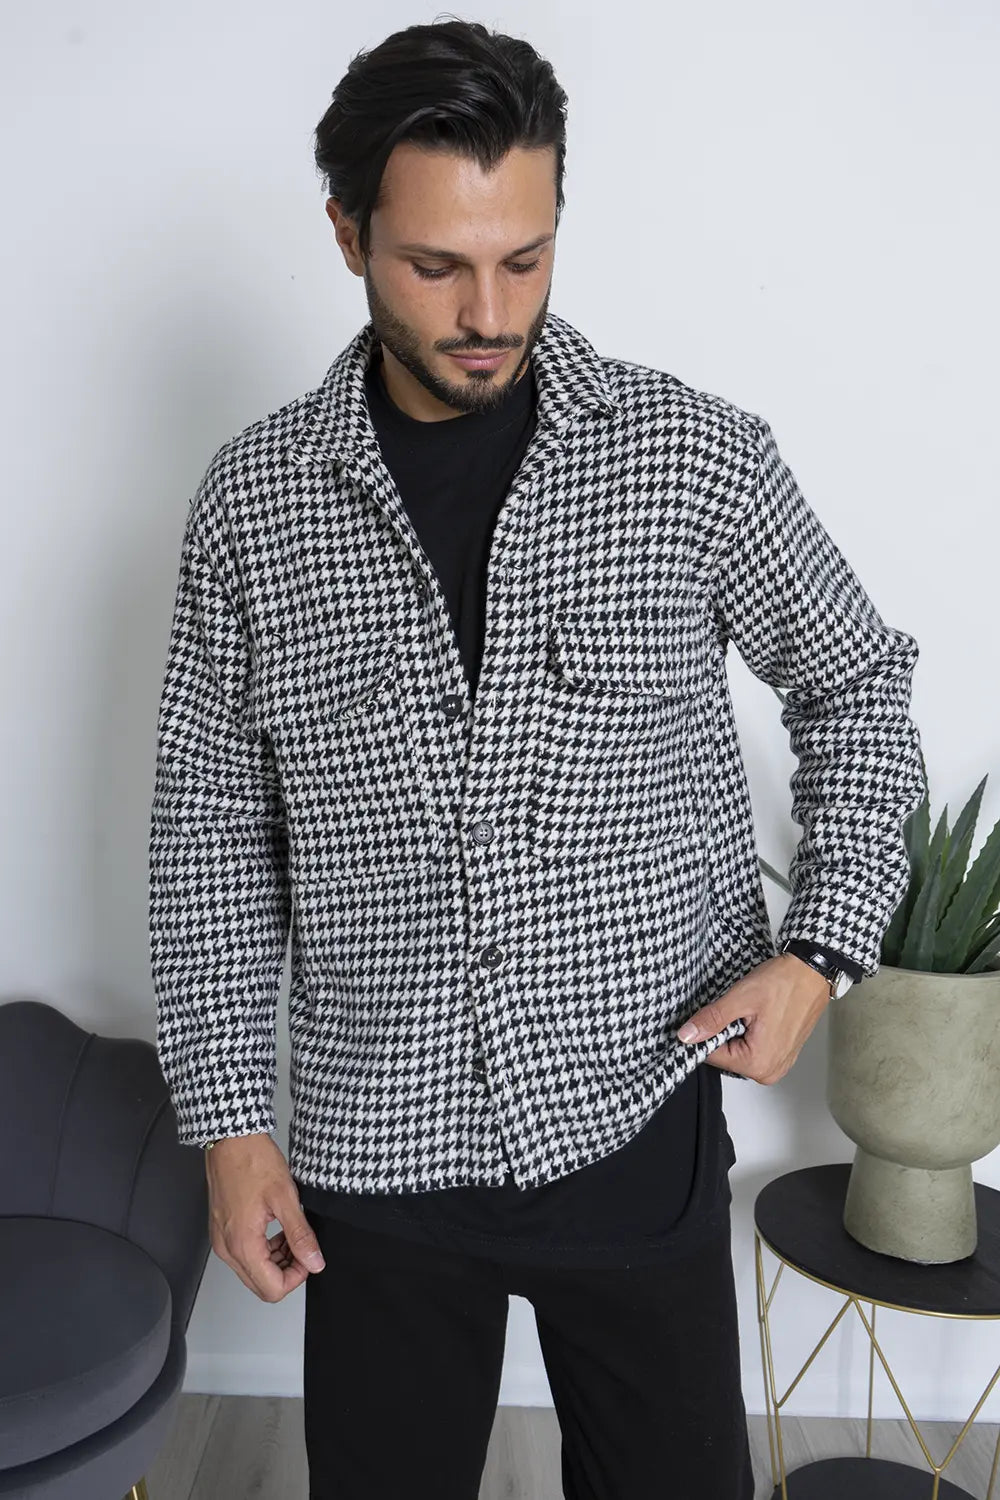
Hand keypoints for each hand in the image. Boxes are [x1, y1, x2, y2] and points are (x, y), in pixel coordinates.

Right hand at [205, 1132, 325, 1301]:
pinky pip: (245, 1256)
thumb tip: (314, 1262)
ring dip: (276, 1261)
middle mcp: (227, 1248)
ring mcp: (222, 1240)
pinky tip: (276, 1230)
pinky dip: (264, 1250)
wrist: (230, 1139)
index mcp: (242, 1243)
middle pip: (261, 1285)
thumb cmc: (252, 1160)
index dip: (296, 1277)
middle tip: (302, 1246)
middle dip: (287, 1271)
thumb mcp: (285, 1197)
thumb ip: (300, 1234)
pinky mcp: (222, 1231)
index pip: (271, 1289)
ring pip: (253, 1273)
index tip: (308, 1257)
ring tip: (290, 1234)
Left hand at [675, 953, 832, 1084]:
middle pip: (725, 1056)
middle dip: (723, 1032)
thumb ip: (711, 1020)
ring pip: (738, 1051)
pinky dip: (748, 1033)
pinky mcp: (782, 1054)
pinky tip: (757, 1016)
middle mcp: (769, 1071)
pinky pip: (753, 1049)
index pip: (711, 1056)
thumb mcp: (740, 999)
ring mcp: (778, 1064)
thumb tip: (686, 1036)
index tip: (711, 1014)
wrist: (812, 971)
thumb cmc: (784, 983)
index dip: (704, 1032)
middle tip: (736, 1009)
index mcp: (758, 1063)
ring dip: (735, 1032)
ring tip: (749, 1011)